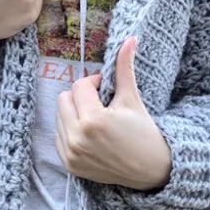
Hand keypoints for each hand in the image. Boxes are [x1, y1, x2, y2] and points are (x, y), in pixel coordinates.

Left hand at [55, 36, 172, 191]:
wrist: (150, 170)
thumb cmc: (144, 132)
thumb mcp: (132, 99)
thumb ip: (124, 68)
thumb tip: (129, 39)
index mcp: (93, 120)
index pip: (79, 86)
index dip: (94, 83)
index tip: (107, 91)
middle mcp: (77, 138)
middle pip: (64, 99)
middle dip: (81, 97)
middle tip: (101, 105)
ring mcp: (71, 154)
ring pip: (58, 116)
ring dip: (74, 113)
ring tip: (97, 121)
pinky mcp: (69, 165)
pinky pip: (58, 136)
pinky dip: (70, 131)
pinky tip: (91, 135)